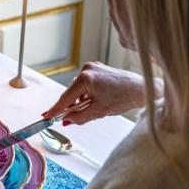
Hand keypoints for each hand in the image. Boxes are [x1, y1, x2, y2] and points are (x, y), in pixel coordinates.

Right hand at [42, 61, 161, 124]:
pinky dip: (87, 94)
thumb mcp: (99, 112)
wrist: (142, 89)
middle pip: (71, 93)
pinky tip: (97, 100)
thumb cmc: (124, 98)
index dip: (56, 109)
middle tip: (68, 119)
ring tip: (93, 109)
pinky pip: (86, 84)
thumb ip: (79, 117)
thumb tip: (66, 121)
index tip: (46, 116)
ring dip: (81, 100)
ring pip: (78, 89)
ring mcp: (93, 67)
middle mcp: (87, 69)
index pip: (66, 97)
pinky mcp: (98, 69)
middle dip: (71, 106)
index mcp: (85, 78)